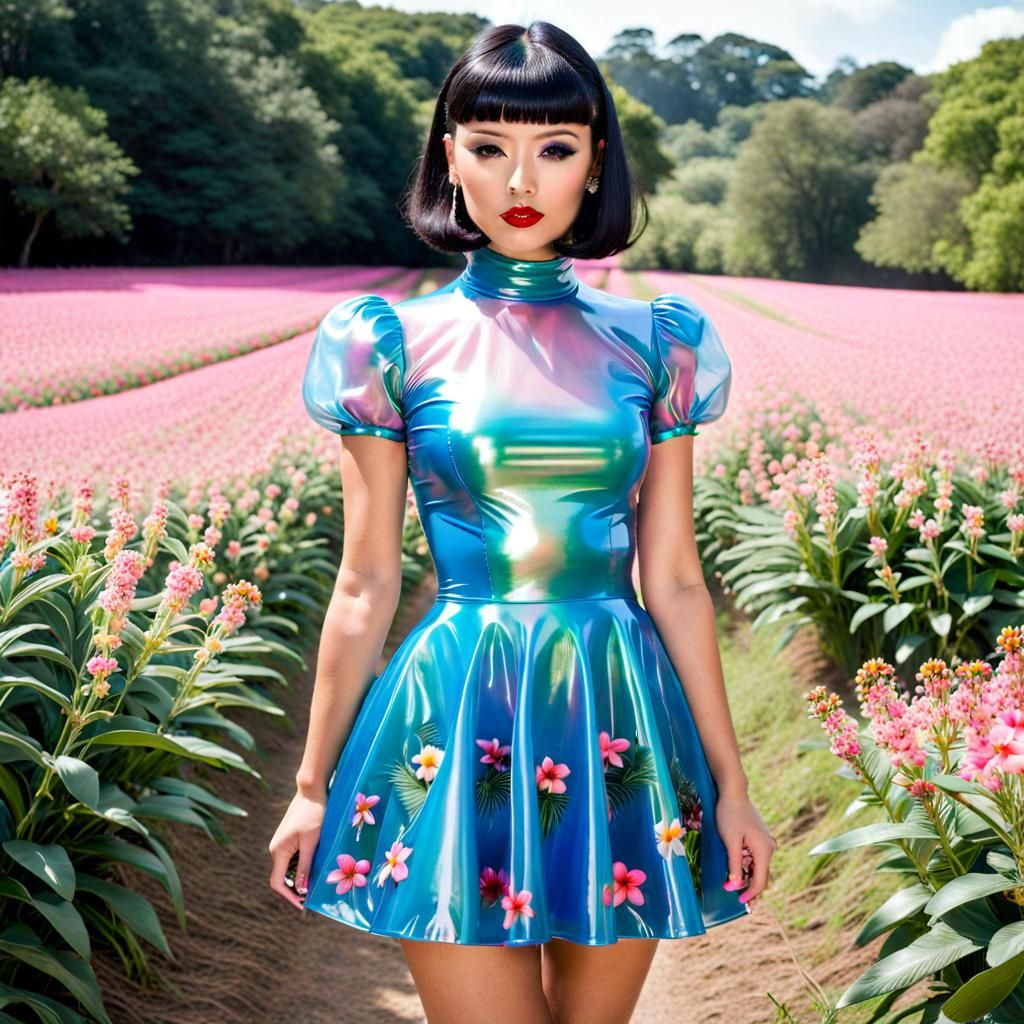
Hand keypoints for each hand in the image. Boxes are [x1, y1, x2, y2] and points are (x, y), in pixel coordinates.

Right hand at [268, 789, 326, 909]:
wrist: (312, 791)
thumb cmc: (313, 814)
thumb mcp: (311, 842)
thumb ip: (305, 865)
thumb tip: (301, 889)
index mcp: (278, 851)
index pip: (278, 883)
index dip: (289, 896)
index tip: (303, 904)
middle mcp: (276, 849)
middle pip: (283, 877)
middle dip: (296, 888)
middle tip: (313, 895)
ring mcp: (282, 843)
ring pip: (289, 867)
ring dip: (301, 876)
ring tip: (317, 882)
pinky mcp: (289, 838)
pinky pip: (294, 858)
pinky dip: (303, 865)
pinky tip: (316, 865)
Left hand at [715, 793, 776, 909]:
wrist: (733, 792)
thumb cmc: (730, 814)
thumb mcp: (730, 841)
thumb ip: (734, 864)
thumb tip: (734, 886)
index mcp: (764, 850)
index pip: (760, 880)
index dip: (750, 893)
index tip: (740, 902)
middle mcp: (769, 848)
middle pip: (762, 875)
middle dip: (751, 888)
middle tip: (740, 901)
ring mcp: (766, 842)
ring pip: (758, 866)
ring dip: (748, 877)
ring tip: (736, 887)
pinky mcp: (760, 838)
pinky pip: (756, 857)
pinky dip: (748, 866)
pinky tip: (738, 870)